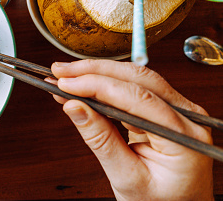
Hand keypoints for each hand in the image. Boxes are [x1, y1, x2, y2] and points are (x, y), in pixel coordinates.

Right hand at [47, 60, 213, 200]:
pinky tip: (82, 87)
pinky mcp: (164, 109)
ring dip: (97, 74)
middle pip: (137, 77)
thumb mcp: (127, 178)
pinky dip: (104, 86)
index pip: (137, 97)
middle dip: (94, 71)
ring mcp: (178, 110)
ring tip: (66, 77)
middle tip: (60, 71)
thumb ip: (101, 140)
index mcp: (184, 136)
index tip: (66, 84)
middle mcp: (187, 116)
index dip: (97, 85)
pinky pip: (132, 88)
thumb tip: (75, 107)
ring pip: (134, 77)